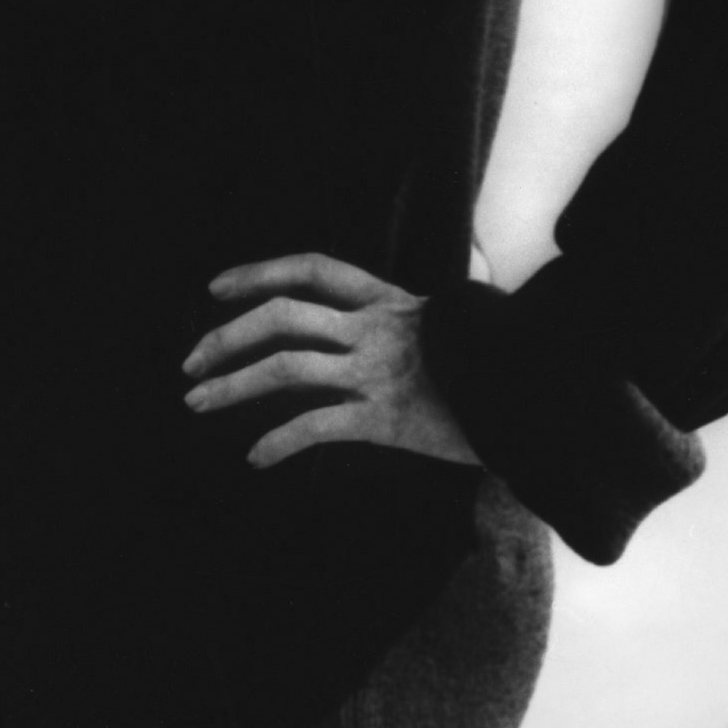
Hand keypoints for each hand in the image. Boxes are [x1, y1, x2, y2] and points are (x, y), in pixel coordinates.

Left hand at [182, 252, 480, 470]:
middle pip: (281, 317)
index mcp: (386, 299)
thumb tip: (418, 291)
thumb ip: (416, 312)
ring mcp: (376, 372)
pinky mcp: (385, 418)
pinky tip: (256, 457)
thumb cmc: (495, 362)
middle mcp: (374, 328)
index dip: (258, 272)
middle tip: (190, 365)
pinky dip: (277, 441)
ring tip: (197, 402)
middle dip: (225, 338)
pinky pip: (315, 426)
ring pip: (285, 368)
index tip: (215, 289)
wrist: (537, 393)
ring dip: (231, 385)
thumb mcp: (452, 320)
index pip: (311, 270)